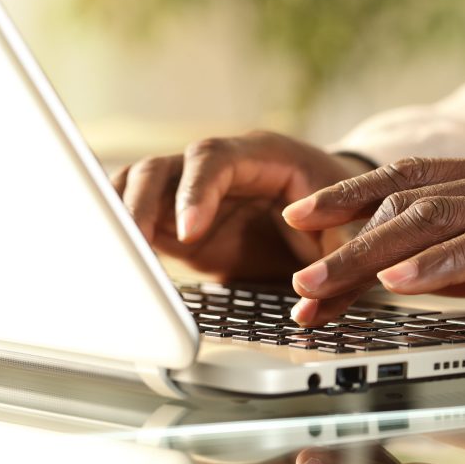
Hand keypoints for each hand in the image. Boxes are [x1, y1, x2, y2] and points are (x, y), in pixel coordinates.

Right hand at [111, 131, 370, 281]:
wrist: (336, 214)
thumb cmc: (346, 211)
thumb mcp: (353, 232)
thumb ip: (337, 263)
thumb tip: (308, 306)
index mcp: (264, 157)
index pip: (216, 158)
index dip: (197, 191)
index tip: (191, 231)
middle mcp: (220, 169)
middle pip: (164, 168)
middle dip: (141, 202)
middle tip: (133, 242)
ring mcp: (193, 194)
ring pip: (140, 187)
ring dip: (121, 216)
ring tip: (111, 254)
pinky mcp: (179, 223)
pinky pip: (139, 217)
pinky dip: (123, 235)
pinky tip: (115, 263)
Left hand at [282, 153, 464, 325]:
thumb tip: (433, 274)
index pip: (414, 182)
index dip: (352, 200)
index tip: (303, 224)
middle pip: (406, 196)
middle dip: (340, 231)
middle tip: (293, 272)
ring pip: (432, 217)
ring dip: (367, 253)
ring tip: (320, 286)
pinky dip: (439, 261)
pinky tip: (402, 281)